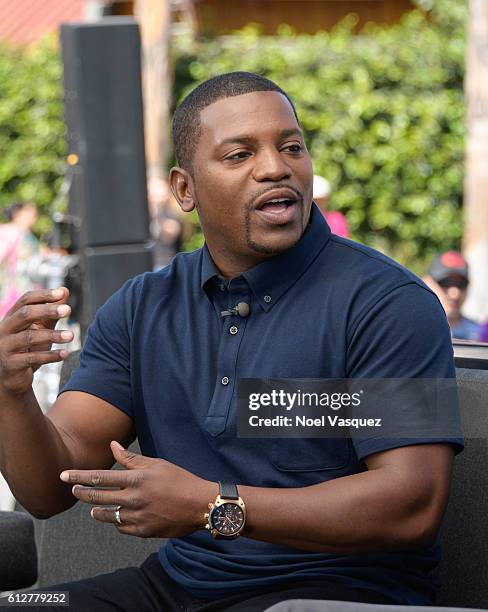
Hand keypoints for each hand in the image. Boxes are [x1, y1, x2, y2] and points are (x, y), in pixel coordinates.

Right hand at [0, 288, 72, 396]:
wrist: (12, 378)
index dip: (43, 295)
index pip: (25, 300)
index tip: (62, 293)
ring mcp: (6, 347)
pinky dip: (50, 356)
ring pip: (29, 337)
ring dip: (53, 336)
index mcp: (12, 317)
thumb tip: (65, 290)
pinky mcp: (11, 364)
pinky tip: (65, 354)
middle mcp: (5, 329)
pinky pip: (32, 358)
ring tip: (72, 335)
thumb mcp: (40, 328)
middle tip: (69, 310)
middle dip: (47, 310)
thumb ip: (52, 312)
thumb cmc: (28, 348)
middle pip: (25, 315)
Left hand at [60, 441, 216, 537]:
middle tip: (73, 489)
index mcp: (136, 479)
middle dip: (81, 493)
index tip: (64, 475)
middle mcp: (134, 498)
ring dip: (97, 510)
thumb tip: (111, 445)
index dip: (79, 476)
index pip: (99, 477)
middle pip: (97, 497)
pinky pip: (121, 527)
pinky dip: (117, 521)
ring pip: (106, 516)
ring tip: (93, 506)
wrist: (200, 505)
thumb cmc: (180, 480)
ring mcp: (137, 517)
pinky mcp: (143, 531)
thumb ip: (130, 458)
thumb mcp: (156, 464)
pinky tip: (119, 516)